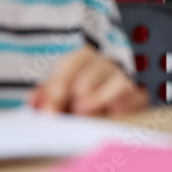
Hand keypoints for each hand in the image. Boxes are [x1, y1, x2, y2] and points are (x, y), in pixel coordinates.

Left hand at [28, 45, 147, 115]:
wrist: (100, 102)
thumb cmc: (73, 98)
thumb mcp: (55, 93)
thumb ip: (44, 96)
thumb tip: (33, 101)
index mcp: (81, 58)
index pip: (71, 64)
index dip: (58, 86)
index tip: (49, 109)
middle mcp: (104, 64)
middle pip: (93, 73)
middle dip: (79, 93)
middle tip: (69, 111)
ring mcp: (122, 78)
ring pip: (117, 82)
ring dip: (100, 98)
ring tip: (85, 112)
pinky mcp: (137, 96)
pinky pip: (137, 96)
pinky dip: (127, 104)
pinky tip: (113, 113)